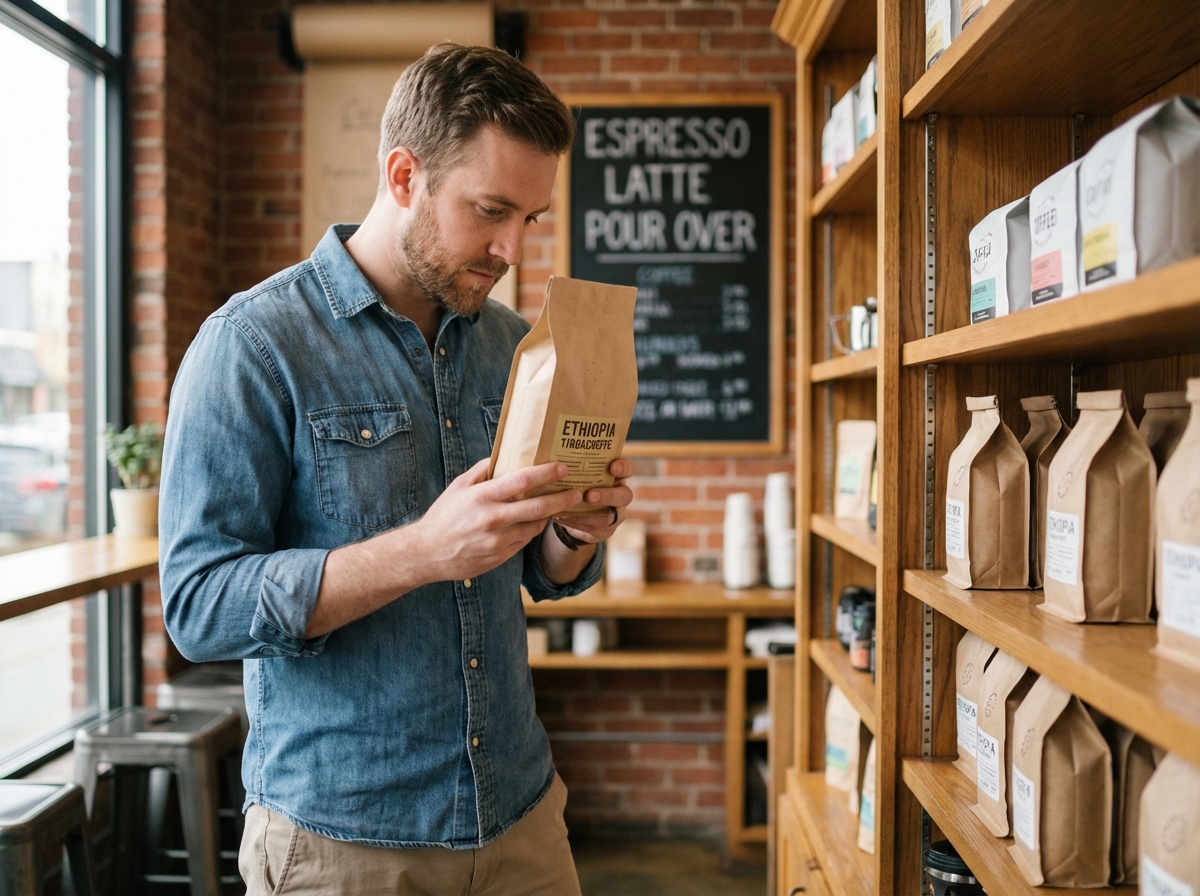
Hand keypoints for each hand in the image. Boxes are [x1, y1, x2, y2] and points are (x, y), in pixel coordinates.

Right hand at [411, 458, 582, 581]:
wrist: (427, 554)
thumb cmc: (444, 516)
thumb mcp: (458, 487)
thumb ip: (482, 470)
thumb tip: (504, 454)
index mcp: (482, 497)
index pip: (522, 481)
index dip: (546, 473)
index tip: (563, 467)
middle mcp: (493, 519)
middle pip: (538, 507)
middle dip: (562, 499)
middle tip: (577, 492)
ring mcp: (498, 540)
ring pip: (535, 526)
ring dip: (548, 516)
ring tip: (558, 505)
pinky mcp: (501, 556)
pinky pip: (525, 540)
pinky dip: (532, 529)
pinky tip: (534, 522)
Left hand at [553, 457, 633, 544]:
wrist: (576, 513)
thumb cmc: (578, 486)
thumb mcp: (580, 475)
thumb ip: (576, 467)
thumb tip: (556, 458)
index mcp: (616, 477)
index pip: (627, 470)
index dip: (623, 468)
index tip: (612, 467)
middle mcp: (620, 495)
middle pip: (624, 495)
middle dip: (607, 495)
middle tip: (589, 495)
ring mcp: (615, 514)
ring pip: (608, 517)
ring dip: (589, 514)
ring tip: (570, 509)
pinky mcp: (606, 530)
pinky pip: (594, 529)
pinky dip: (576, 523)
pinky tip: (562, 518)